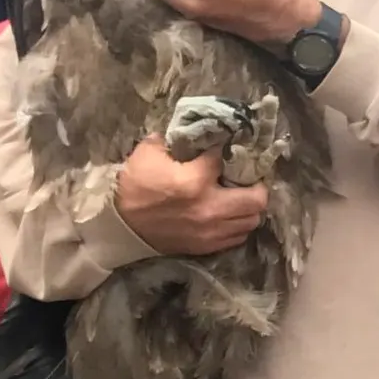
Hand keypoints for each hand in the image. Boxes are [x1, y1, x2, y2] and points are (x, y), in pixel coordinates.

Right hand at [116, 137, 269, 255]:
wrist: (120, 228)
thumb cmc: (134, 189)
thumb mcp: (147, 155)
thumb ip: (171, 141)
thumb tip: (188, 133)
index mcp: (196, 181)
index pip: (224, 159)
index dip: (226, 150)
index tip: (227, 147)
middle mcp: (211, 207)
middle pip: (257, 199)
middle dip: (258, 186)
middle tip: (251, 179)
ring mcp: (211, 230)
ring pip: (252, 221)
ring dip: (251, 208)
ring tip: (243, 198)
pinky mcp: (207, 246)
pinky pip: (237, 237)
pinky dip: (239, 226)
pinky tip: (232, 216)